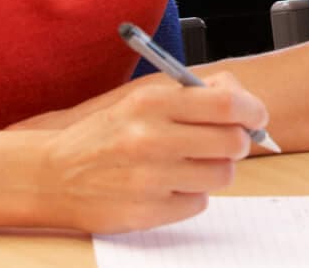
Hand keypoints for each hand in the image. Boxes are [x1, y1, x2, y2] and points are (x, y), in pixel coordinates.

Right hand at [37, 72, 264, 234]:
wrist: (53, 175)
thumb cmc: (104, 135)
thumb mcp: (140, 101)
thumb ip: (190, 95)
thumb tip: (241, 98)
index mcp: (150, 102)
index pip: (225, 103)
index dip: (251, 109)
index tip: (255, 115)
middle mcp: (150, 139)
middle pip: (233, 142)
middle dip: (237, 142)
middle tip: (225, 142)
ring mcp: (149, 179)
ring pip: (221, 175)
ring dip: (215, 169)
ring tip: (191, 164)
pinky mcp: (146, 213)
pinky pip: (198, 203)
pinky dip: (191, 195)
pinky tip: (169, 186)